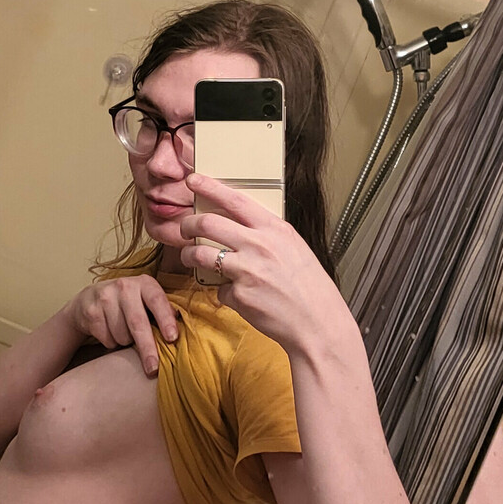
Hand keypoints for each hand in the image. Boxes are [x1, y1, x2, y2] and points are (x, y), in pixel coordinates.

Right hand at [64, 276, 178, 376]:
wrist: (90, 299)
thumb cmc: (128, 304)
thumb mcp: (145, 301)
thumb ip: (162, 311)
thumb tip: (181, 333)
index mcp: (144, 283)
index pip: (157, 300)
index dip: (165, 320)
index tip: (172, 339)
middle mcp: (124, 286)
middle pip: (137, 322)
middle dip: (147, 348)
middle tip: (153, 368)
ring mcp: (105, 297)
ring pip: (121, 334)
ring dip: (126, 342)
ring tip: (125, 334)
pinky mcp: (91, 311)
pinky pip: (106, 339)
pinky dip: (111, 343)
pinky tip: (110, 332)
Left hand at [180, 173, 348, 355]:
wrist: (318, 323)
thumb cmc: (310, 288)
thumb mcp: (294, 248)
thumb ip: (267, 235)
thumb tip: (241, 227)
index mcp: (275, 230)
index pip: (235, 200)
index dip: (209, 187)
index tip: (193, 180)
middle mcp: (259, 246)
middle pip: (207, 223)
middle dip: (188, 224)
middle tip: (184, 227)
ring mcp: (247, 271)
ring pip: (201, 254)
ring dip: (189, 255)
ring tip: (190, 257)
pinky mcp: (239, 295)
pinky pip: (219, 289)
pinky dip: (224, 292)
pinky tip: (239, 296)